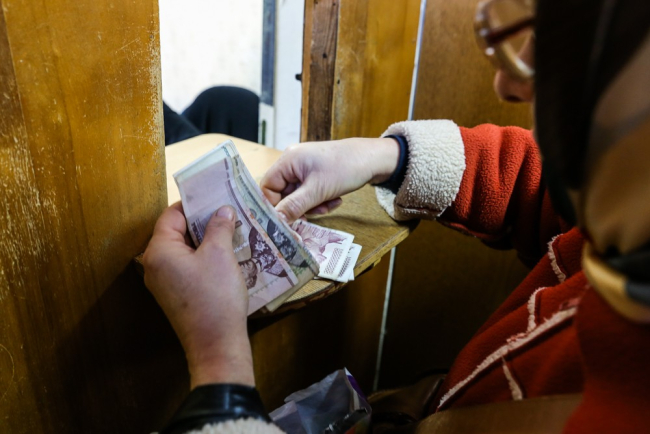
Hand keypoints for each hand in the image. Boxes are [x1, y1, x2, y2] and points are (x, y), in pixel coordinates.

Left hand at [143, 203, 253, 387]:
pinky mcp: (175, 295)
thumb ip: (219, 227)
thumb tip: (222, 210)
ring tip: (230, 232)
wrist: (216, 344)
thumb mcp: (220, 255)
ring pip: (183, 251)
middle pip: (175, 232)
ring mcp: (163, 283)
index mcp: (159, 251)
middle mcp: (154, 266)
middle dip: (201, 222)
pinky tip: (225, 256)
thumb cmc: (215, 297)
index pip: (171, 215)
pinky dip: (203, 258)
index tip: (215, 197)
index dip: (193, 204)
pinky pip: (186, 267)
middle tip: (227, 213)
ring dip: (204, 241)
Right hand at [260, 138, 399, 222]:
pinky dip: (320, 200)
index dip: (274, 206)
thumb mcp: (317, 191)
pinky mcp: (316, 174)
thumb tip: (275, 222)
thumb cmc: (345, 169)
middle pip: (283, 193)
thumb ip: (294, 206)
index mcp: (288, 160)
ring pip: (298, 196)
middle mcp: (293, 162)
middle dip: (299, 207)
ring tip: (329, 205)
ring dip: (312, 206)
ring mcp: (304, 168)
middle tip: (314, 213)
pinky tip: (334, 200)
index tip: (286, 220)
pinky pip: (310, 193)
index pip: (267, 187)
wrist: (373, 159)